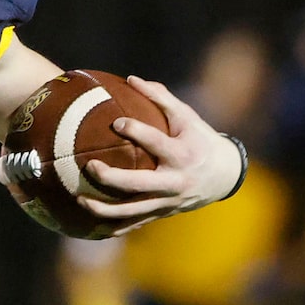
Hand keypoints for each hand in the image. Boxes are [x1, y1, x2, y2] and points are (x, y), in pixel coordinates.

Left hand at [65, 76, 247, 233]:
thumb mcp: (188, 117)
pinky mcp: (163, 213)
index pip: (156, 142)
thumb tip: (131, 78)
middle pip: (138, 184)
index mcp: (182, 154)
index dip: (136, 131)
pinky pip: (135, 223)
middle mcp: (175, 181)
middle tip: (90, 167)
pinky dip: (114, 226)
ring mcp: (168, 201)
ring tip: (79, 200)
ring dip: (104, 208)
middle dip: (111, 178)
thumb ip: (161, 98)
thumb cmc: (201, 139)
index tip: (116, 122)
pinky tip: (91, 226)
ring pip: (132, 210)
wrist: (225, 176)